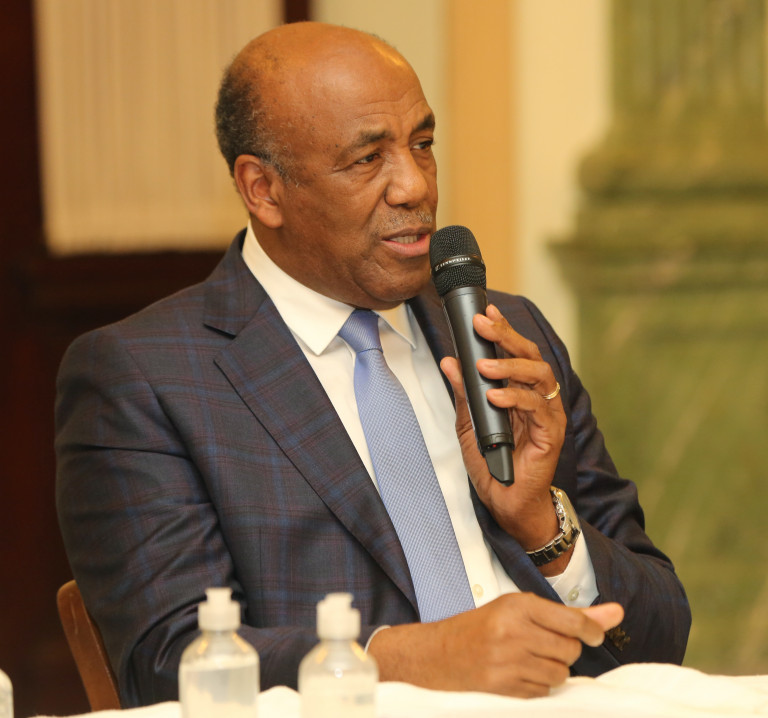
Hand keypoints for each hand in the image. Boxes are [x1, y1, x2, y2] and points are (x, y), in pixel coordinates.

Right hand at [368, 593, 623, 697]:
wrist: (440, 654)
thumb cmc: (485, 627)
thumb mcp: (521, 609)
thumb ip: (572, 614)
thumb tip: (618, 613)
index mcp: (518, 605)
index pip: (573, 621)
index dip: (591, 631)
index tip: (593, 636)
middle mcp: (513, 631)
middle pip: (569, 649)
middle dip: (565, 649)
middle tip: (544, 644)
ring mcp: (508, 662)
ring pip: (560, 673)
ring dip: (553, 670)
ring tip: (531, 659)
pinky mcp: (505, 687)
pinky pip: (544, 692)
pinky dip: (539, 686)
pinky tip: (519, 674)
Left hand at [440, 304, 566, 555]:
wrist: (507, 504)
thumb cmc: (494, 466)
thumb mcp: (470, 425)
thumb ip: (464, 393)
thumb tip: (450, 361)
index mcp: (521, 393)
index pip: (516, 353)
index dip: (503, 330)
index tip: (485, 312)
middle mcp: (538, 399)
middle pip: (531, 356)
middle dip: (506, 336)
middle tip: (483, 325)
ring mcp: (547, 416)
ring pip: (539, 376)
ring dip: (509, 366)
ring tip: (483, 365)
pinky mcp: (551, 435)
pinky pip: (537, 408)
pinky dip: (515, 398)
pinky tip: (495, 396)